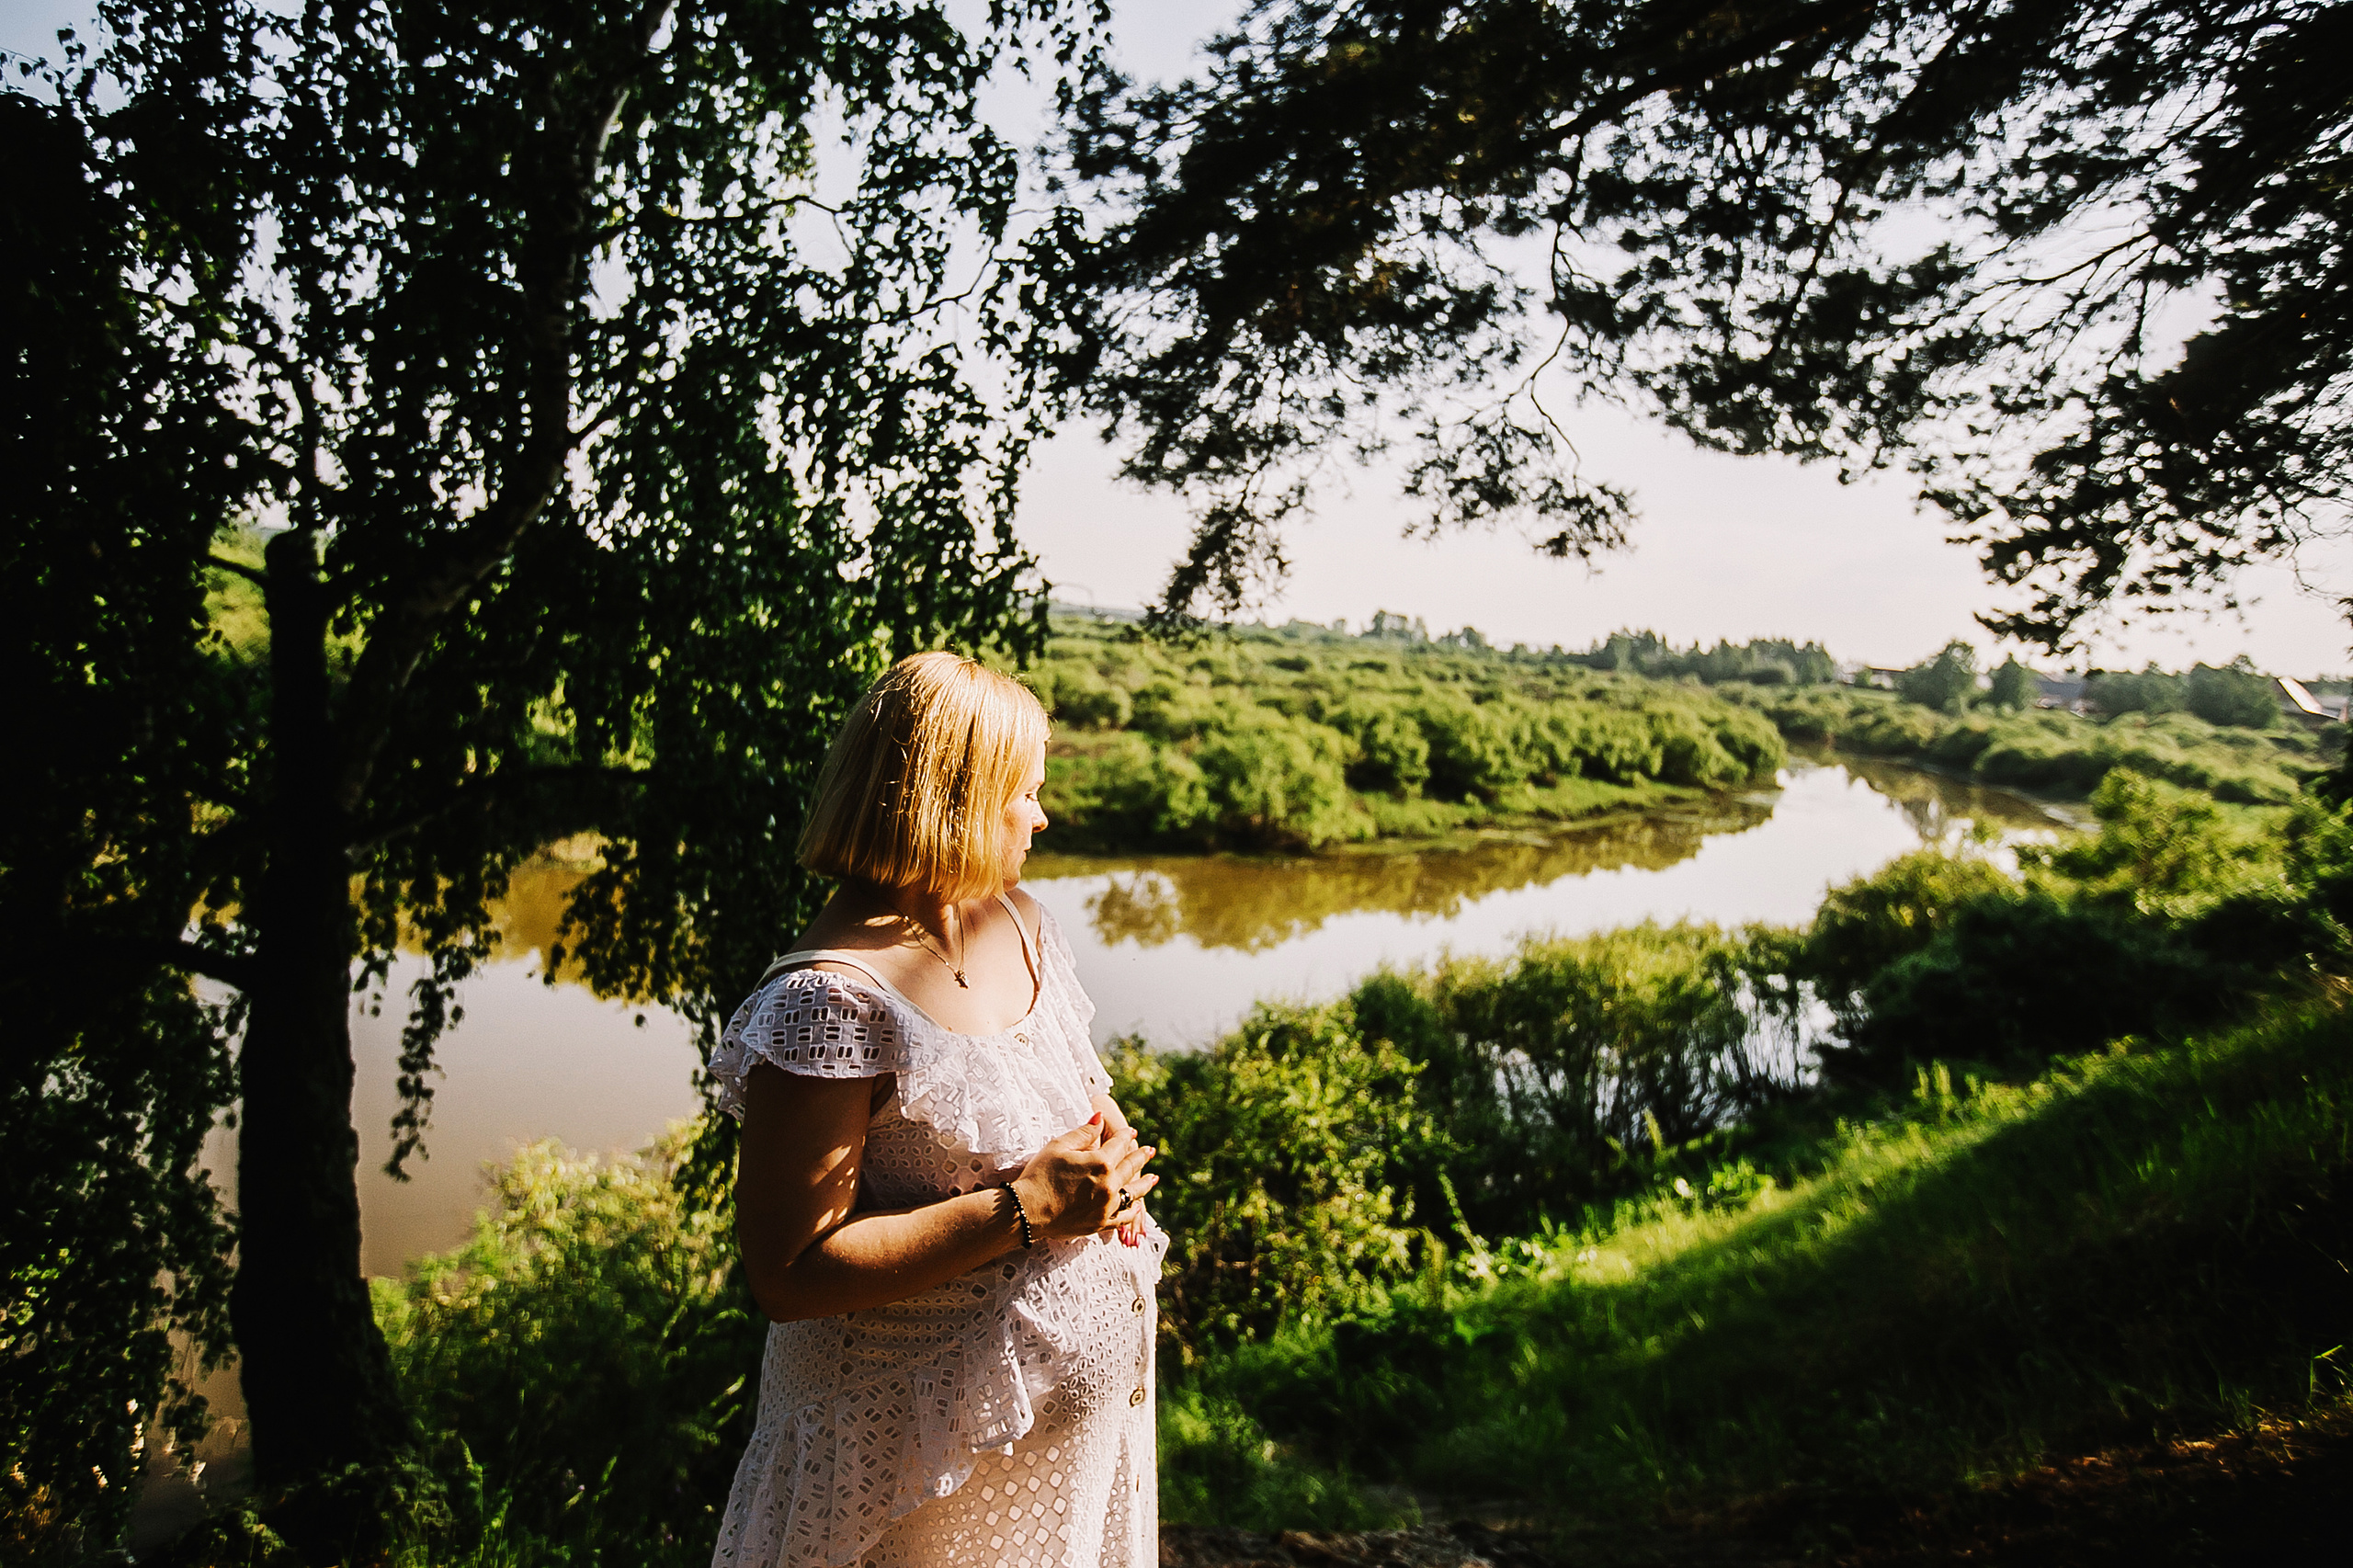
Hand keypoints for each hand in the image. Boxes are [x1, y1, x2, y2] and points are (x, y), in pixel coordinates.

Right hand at [1011, 1114, 1158, 1242]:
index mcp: (1101, 1162)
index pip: (1119, 1144)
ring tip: (1153, 1178)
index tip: (1131, 1132)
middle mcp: (1109, 1184)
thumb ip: (1084, 1132)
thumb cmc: (1039, 1174)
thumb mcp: (1059, 1146)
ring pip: (1133, 1193)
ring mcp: (1106, 1206)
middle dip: (1140, 1156)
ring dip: (1144, 1184)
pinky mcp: (1099, 1223)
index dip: (1125, 1136)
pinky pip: (1122, 1217)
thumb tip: (1100, 1117)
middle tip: (1149, 1150)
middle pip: (1130, 1167)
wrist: (1027, 1210)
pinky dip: (1132, 1211)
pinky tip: (1137, 1207)